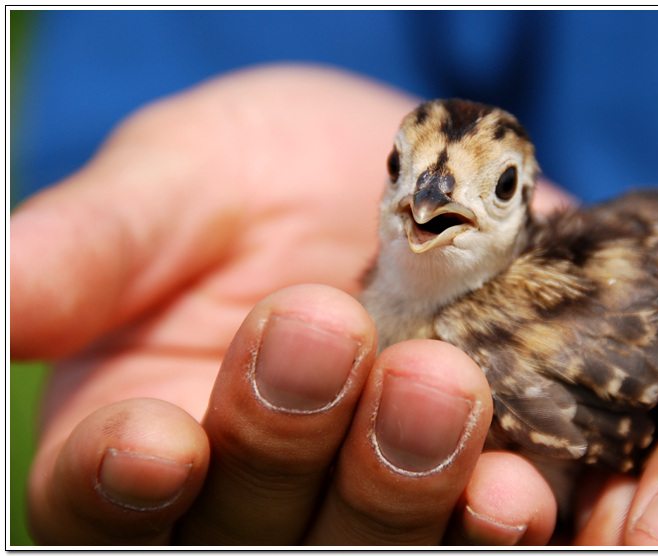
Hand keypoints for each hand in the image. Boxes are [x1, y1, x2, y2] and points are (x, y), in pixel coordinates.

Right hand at [13, 65, 557, 544]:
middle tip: (327, 331)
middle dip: (285, 443)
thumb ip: (98, 243)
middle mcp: (253, 494)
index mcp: (147, 432)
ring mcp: (365, 501)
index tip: (153, 440)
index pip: (106, 497)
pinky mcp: (467, 489)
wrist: (414, 178)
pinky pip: (480, 536)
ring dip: (402, 483)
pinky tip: (519, 487)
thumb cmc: (269, 173)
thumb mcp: (181, 179)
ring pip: (367, 544)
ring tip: (438, 384)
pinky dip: (499, 522)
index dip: (120, 485)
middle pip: (247, 533)